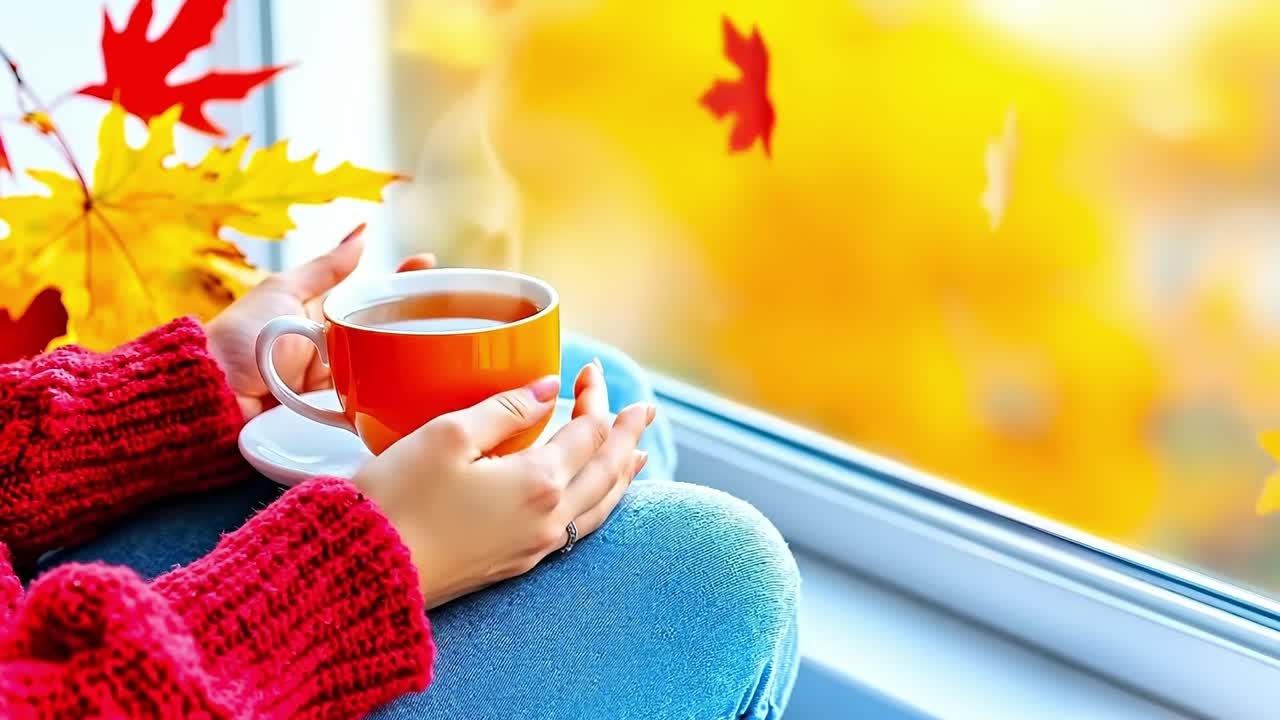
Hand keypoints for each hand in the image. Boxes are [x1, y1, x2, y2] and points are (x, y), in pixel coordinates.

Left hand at [207, 225, 436, 418]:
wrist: (212, 396)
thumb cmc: (241, 340)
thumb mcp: (285, 292)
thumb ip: (326, 268)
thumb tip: (363, 232)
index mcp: (325, 319)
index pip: (375, 297)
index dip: (406, 285)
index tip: (436, 271)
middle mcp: (339, 352)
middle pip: (390, 333)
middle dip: (422, 322)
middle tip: (458, 310)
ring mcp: (342, 387)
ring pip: (389, 369)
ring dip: (416, 360)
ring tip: (448, 344)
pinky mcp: (342, 419)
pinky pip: (376, 406)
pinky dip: (399, 399)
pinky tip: (425, 389)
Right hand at [354, 361, 654, 607]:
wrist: (364, 573)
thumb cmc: (396, 500)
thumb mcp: (448, 436)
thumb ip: (506, 409)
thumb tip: (549, 390)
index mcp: (538, 482)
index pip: (587, 431)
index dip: (594, 396)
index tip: (588, 370)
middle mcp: (548, 520)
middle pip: (607, 470)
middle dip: (626, 435)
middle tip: (643, 409)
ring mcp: (534, 548)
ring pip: (599, 507)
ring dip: (621, 474)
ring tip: (638, 455)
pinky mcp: (514, 565)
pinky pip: (578, 530)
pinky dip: (599, 505)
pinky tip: (593, 499)